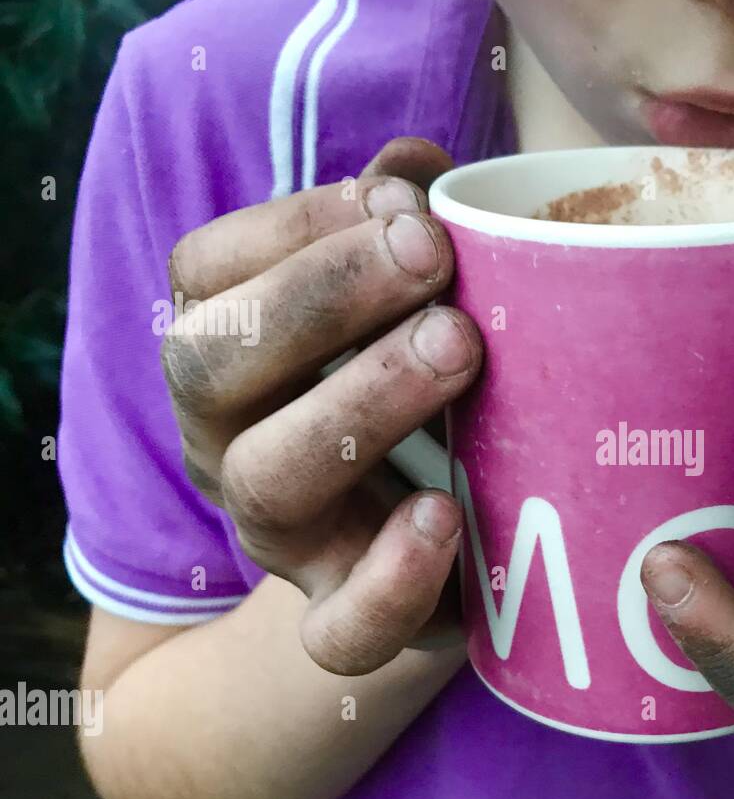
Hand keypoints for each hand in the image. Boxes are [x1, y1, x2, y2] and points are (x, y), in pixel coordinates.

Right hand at [161, 138, 481, 674]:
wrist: (447, 542)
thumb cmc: (425, 393)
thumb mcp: (410, 305)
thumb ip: (401, 230)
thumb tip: (412, 169)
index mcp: (232, 352)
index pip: (209, 273)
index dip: (296, 226)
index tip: (403, 202)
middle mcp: (228, 441)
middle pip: (212, 363)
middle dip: (320, 298)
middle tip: (432, 259)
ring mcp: (282, 537)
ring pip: (270, 480)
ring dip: (361, 403)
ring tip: (460, 349)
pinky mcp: (344, 620)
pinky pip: (339, 629)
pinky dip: (390, 578)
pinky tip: (444, 514)